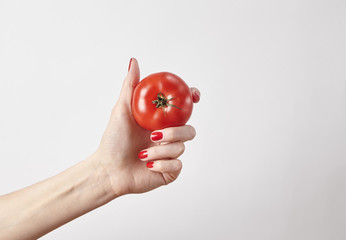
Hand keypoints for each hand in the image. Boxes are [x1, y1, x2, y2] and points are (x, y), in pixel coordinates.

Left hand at [93, 58, 199, 195]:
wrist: (109, 170)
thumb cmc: (114, 140)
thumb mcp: (122, 110)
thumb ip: (131, 86)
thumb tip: (134, 61)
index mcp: (161, 121)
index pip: (184, 109)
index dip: (192, 100)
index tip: (194, 96)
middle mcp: (168, 136)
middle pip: (189, 129)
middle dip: (175, 132)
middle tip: (155, 135)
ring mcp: (170, 154)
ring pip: (182, 147)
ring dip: (161, 151)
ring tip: (143, 153)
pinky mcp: (170, 171)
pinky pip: (177, 165)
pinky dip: (161, 164)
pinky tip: (147, 165)